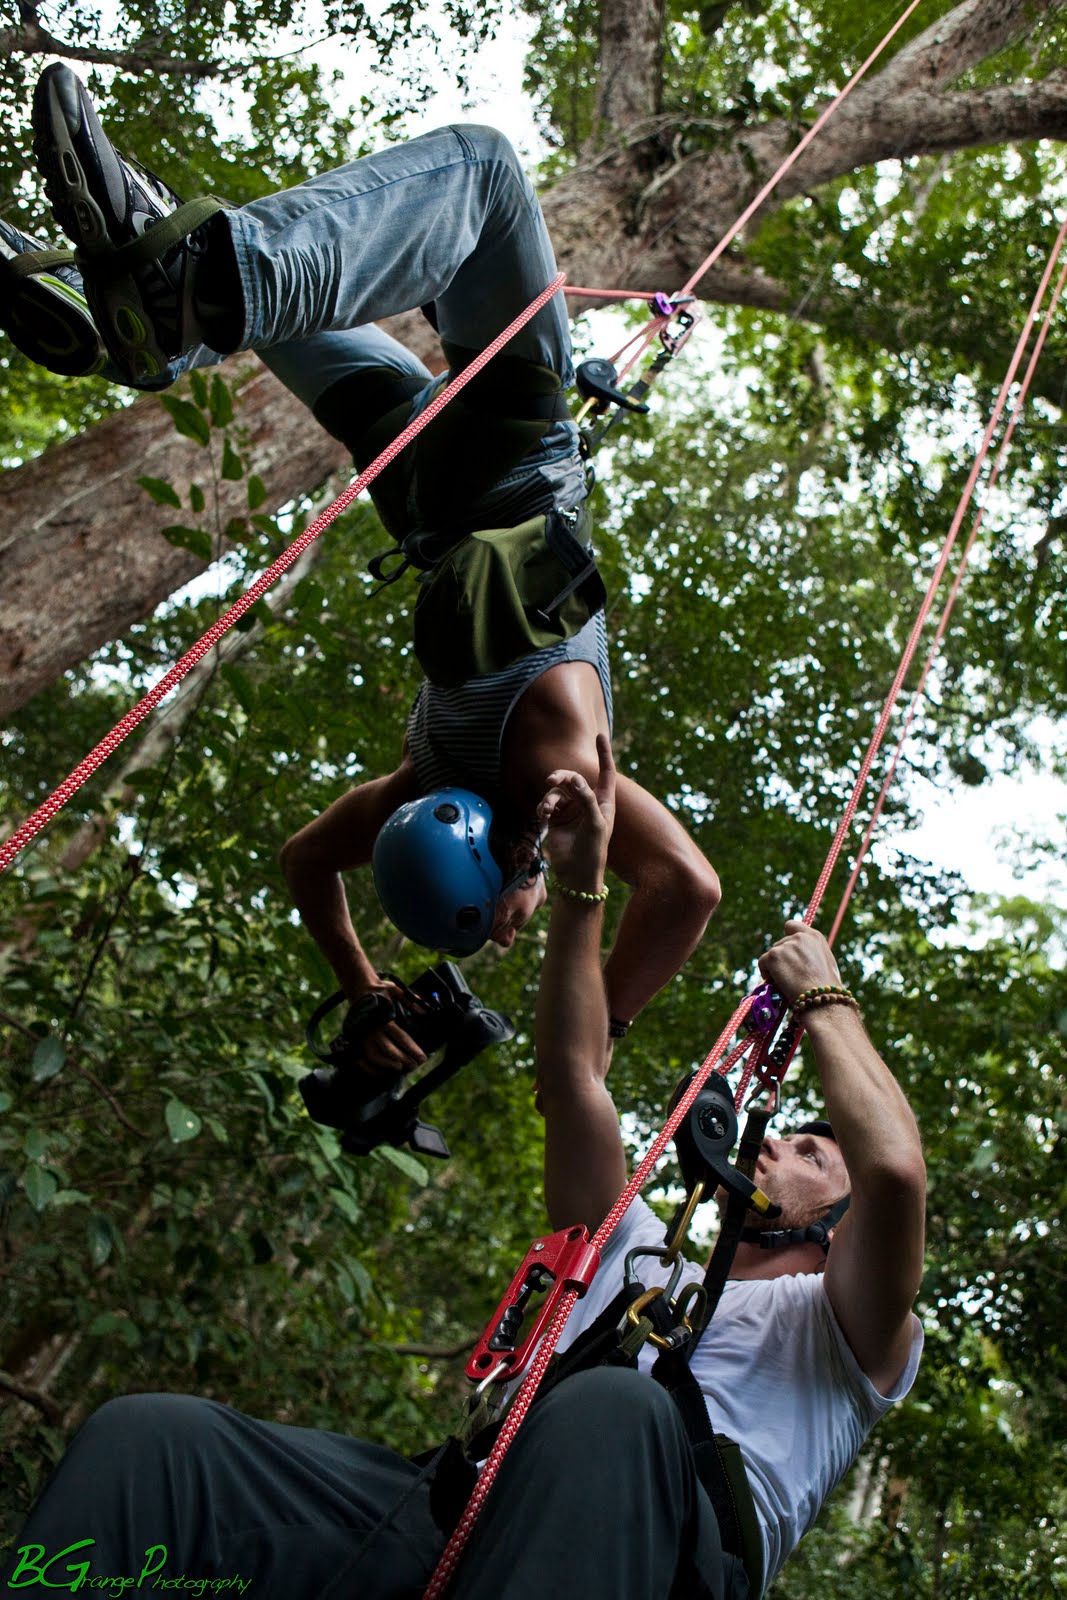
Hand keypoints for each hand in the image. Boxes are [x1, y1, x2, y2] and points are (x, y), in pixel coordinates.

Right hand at [347, 978, 426, 1075]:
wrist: (359, 988)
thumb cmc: (381, 991)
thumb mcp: (397, 991)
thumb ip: (411, 1002)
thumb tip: (425, 1012)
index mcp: (384, 1018)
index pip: (401, 1037)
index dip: (413, 1049)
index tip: (423, 1057)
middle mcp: (373, 1029)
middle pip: (389, 1049)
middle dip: (404, 1059)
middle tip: (415, 1065)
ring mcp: (363, 1035)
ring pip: (374, 1056)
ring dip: (388, 1065)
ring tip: (400, 1068)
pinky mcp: (357, 1039)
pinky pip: (361, 1057)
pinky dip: (370, 1068)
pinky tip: (381, 1072)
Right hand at [537, 733, 615, 894]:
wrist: (576, 874)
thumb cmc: (593, 849)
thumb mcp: (595, 822)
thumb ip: (586, 798)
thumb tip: (574, 779)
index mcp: (604, 801)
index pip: (606, 772)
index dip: (604, 754)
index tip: (599, 735)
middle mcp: (587, 802)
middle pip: (574, 779)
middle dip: (563, 777)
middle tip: (552, 779)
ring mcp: (571, 810)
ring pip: (557, 791)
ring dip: (550, 798)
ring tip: (546, 811)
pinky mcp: (556, 819)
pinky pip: (547, 803)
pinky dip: (543, 806)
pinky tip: (542, 816)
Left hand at [757, 919, 843, 1004]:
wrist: (821, 998)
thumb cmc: (826, 988)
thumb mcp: (825, 962)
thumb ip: (810, 953)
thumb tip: (798, 957)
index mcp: (814, 937)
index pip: (792, 926)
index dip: (787, 936)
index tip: (786, 948)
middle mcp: (799, 937)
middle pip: (780, 944)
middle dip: (782, 958)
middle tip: (789, 976)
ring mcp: (786, 945)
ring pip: (771, 955)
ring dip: (775, 967)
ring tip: (786, 982)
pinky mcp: (774, 955)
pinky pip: (762, 963)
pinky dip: (766, 973)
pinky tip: (776, 983)